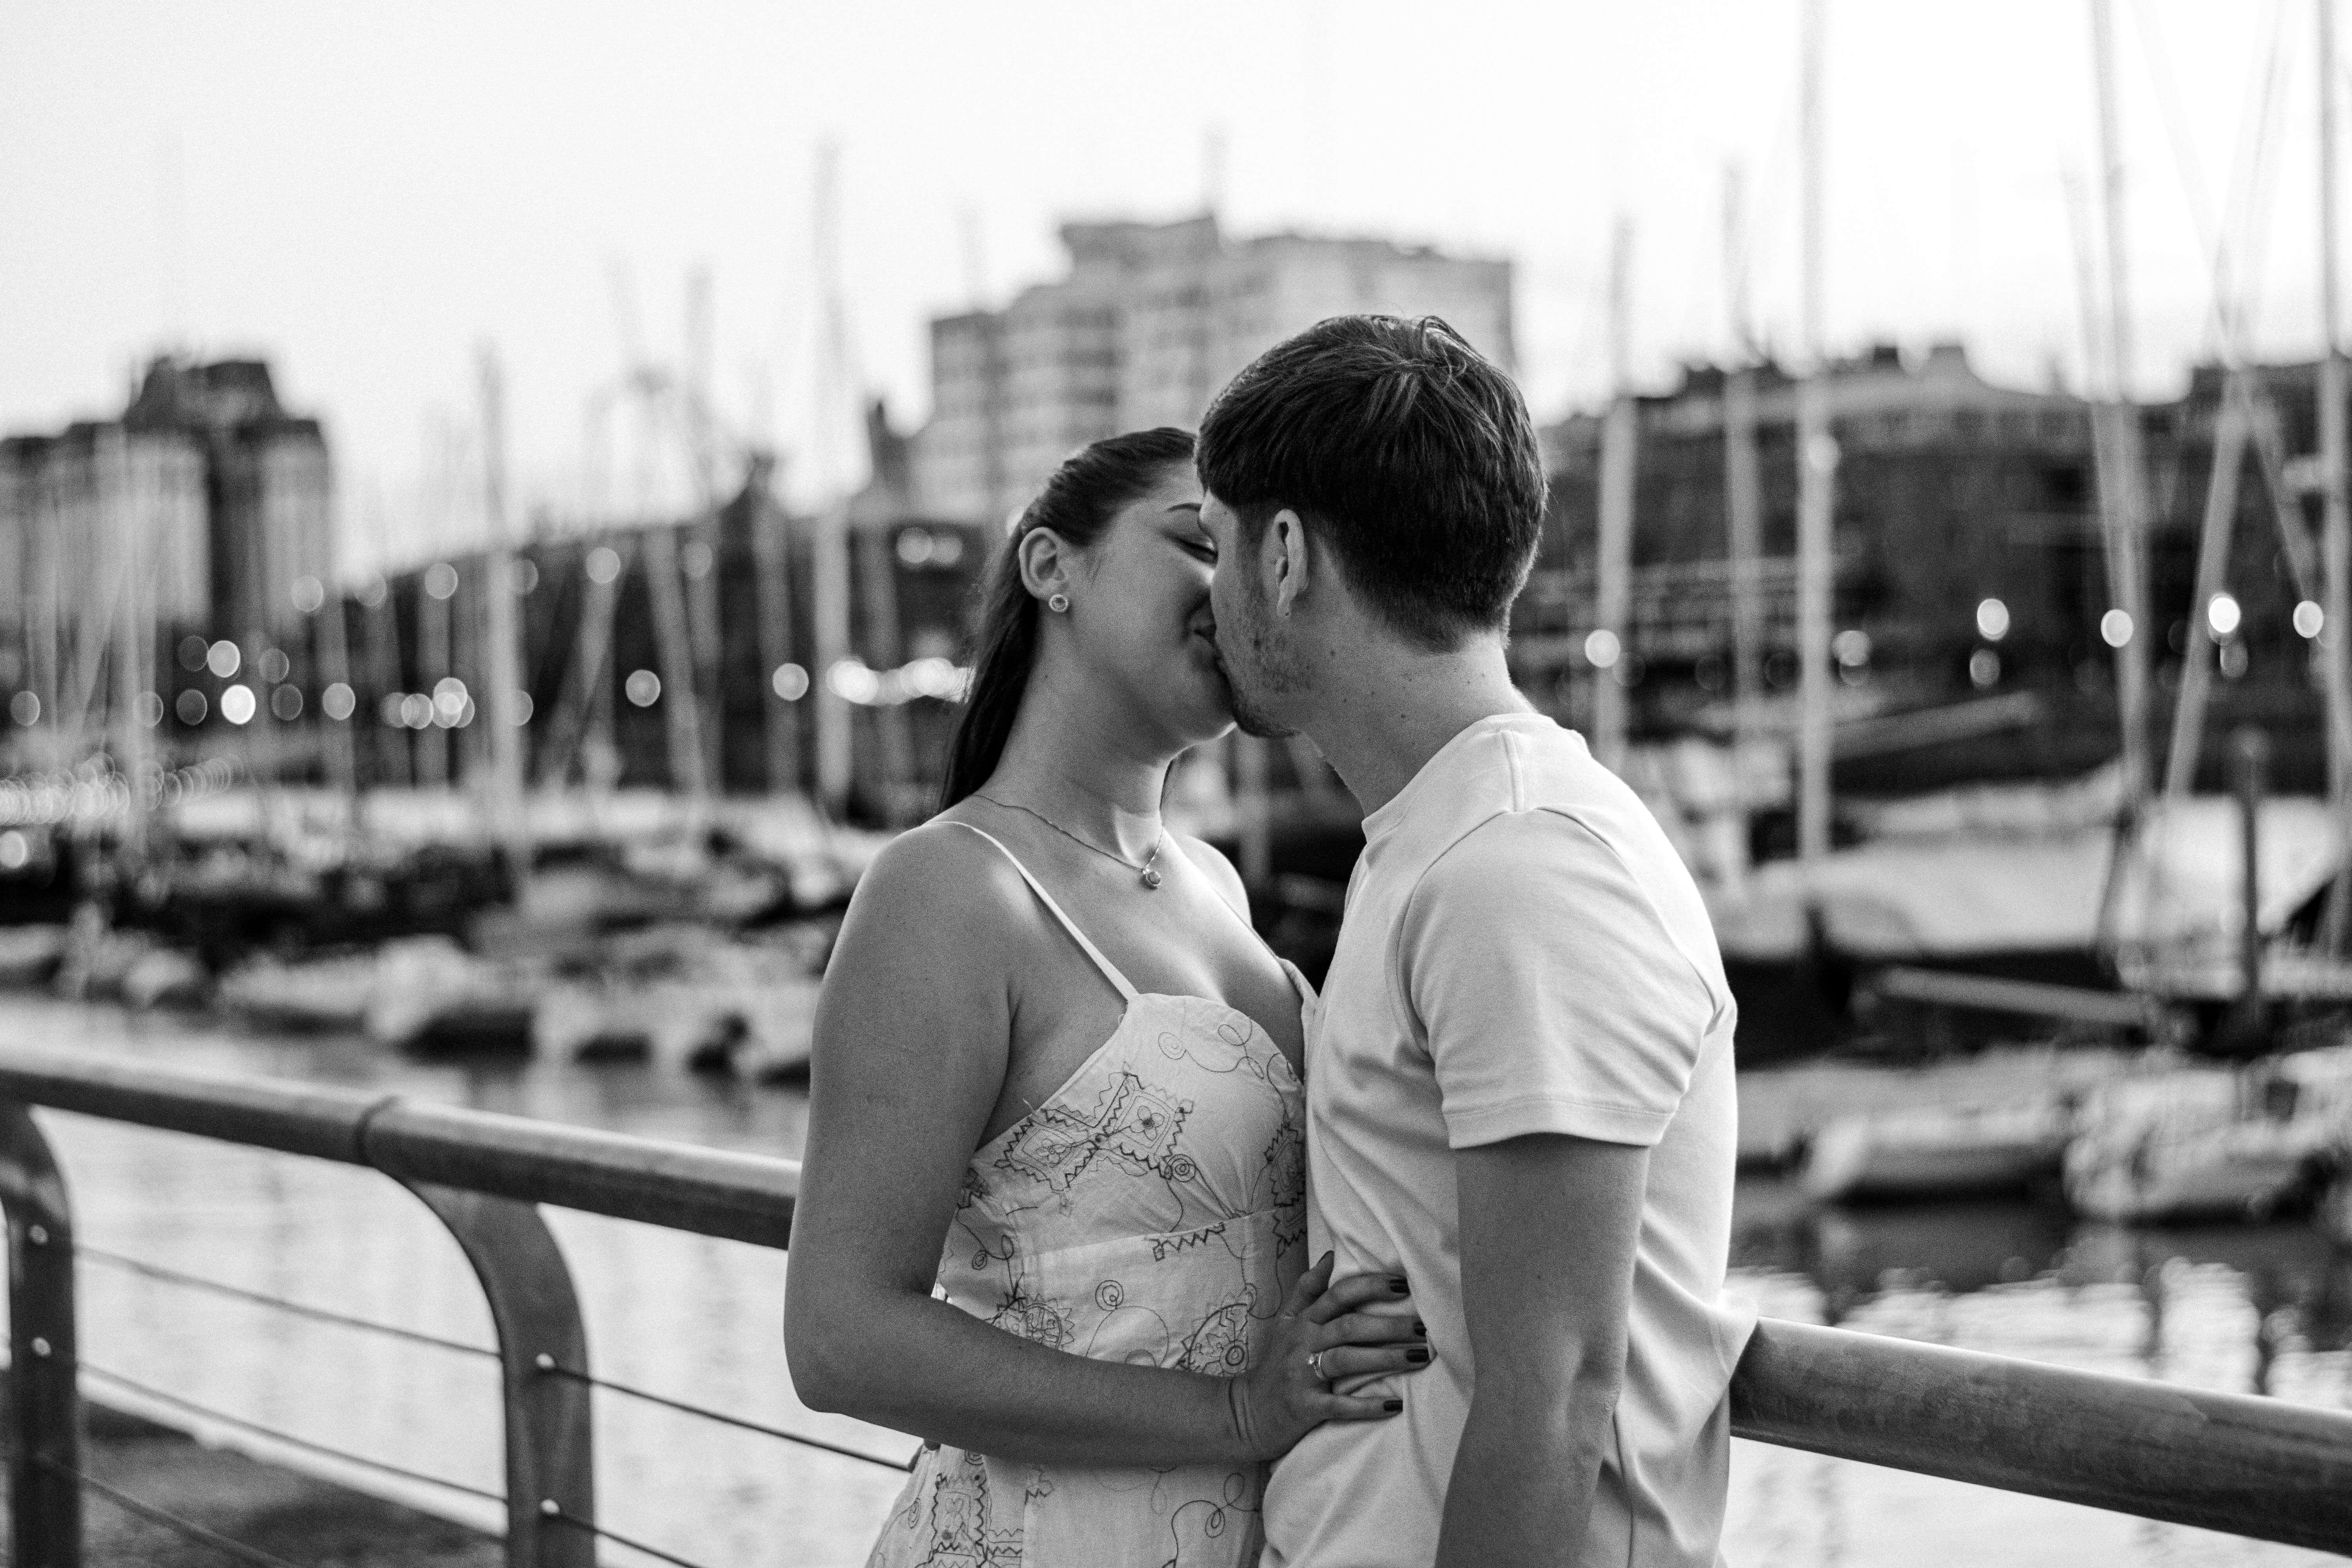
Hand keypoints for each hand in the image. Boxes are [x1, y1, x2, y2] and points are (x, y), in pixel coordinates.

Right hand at [1224, 1251, 1429, 1460]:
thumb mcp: (1285, 1322)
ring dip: (1385, 1358)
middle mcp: (1302, 1342)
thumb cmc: (1276, 1364)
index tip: (1404, 1285)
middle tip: (1423, 1327)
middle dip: (1388, 1324)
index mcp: (1302, 1319)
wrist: (1247, 1412)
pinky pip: (1340, 1405)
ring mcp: (1302, 1374)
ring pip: (1346, 1359)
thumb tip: (1330, 1255)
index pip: (1338, 1294)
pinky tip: (1395, 1404)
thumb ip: (1306, 1289)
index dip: (1371, 1286)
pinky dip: (1367, 1405)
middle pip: (1349, 1325)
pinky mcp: (1305, 1407)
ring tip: (1419, 1357)